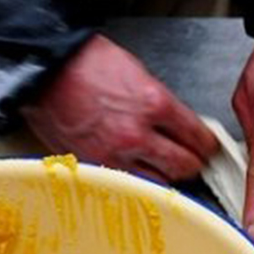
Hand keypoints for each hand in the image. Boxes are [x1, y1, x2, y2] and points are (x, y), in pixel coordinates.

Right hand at [21, 35, 217, 181]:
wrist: (46, 74)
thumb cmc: (84, 67)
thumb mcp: (136, 75)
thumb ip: (159, 104)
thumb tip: (176, 124)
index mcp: (153, 103)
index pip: (196, 136)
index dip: (206, 145)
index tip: (207, 148)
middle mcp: (138, 134)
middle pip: (184, 166)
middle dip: (193, 165)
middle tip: (194, 163)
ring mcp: (117, 156)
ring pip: (160, 183)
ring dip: (167, 178)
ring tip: (167, 171)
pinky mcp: (99, 170)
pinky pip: (131, 187)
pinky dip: (140, 184)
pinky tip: (142, 177)